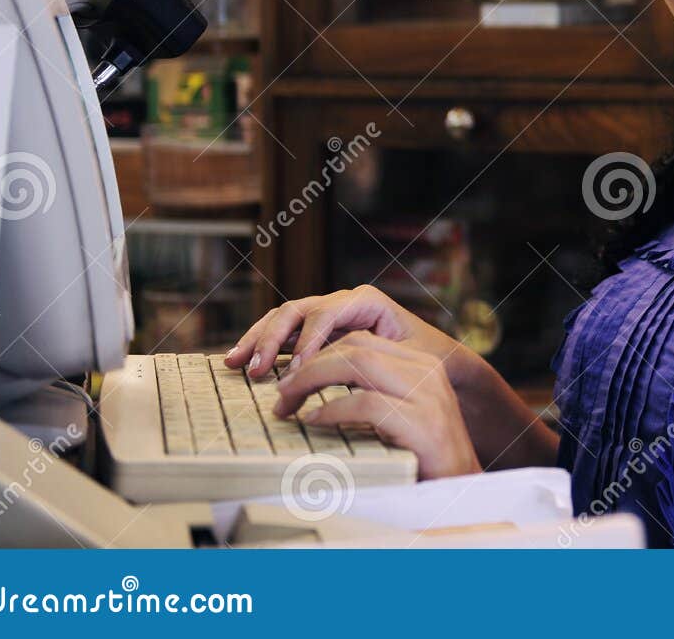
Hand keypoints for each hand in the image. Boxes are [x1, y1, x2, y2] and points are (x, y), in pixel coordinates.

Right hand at [225, 284, 460, 376]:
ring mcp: (327, 316)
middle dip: (272, 338)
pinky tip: (241, 362)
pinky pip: (283, 333)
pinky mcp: (317, 333)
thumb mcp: (411, 358)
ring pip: (283, 318)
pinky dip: (261, 345)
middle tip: (256, 370)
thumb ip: (378, 359)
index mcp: (366, 302)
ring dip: (258, 339)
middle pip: (297, 310)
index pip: (326, 313)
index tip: (298, 370)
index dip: (308, 341)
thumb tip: (345, 371)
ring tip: (235, 363)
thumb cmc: (429, 361)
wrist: (438, 362)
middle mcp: (343, 303)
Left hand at [271, 330, 481, 479]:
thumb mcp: (400, 413)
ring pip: (358, 363)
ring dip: (312, 380)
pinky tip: (312, 420)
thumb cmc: (423, 456)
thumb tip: (315, 388)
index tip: (292, 376)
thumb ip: (372, 393)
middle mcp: (426, 370)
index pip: (363, 339)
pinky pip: (365, 403)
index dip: (320, 352)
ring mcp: (426, 394)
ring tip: (287, 403)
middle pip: (356, 346)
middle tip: (281, 391)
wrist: (463, 487)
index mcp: (421, 363)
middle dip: (310, 364)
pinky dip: (331, 410)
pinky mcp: (420, 422)